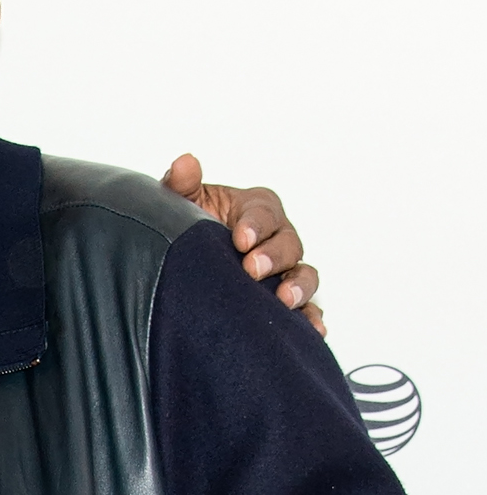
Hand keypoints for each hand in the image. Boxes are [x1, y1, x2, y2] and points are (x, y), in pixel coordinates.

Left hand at [161, 155, 324, 335]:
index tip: (241, 238)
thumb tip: (185, 162)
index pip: (264, 211)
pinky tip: (313, 332)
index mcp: (255, 209)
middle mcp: (276, 238)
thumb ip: (182, 185)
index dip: (256, 224)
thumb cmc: (189, 228)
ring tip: (284, 300)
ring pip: (303, 275)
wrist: (183, 266)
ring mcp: (283, 270)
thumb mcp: (181, 204)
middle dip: (274, 256)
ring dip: (298, 287)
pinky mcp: (283, 300)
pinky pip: (306, 310)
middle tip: (252, 270)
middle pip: (289, 243)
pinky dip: (311, 319)